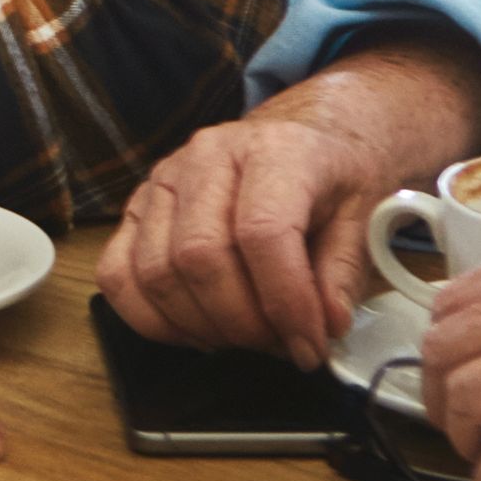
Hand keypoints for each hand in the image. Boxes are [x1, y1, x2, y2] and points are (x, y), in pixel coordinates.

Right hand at [96, 38, 480, 363]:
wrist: (310, 133)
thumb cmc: (336, 175)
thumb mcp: (364, 213)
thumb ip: (343, 270)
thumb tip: (325, 325)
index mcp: (274, 149)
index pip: (262, 232)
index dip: (284, 302)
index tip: (310, 346)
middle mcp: (209, 155)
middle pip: (200, 257)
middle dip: (242, 323)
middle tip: (278, 345)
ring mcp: (165, 178)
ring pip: (157, 271)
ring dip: (202, 327)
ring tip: (246, 338)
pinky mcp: (138, 206)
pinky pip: (117, 273)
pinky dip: (150, 319)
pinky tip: (196, 330)